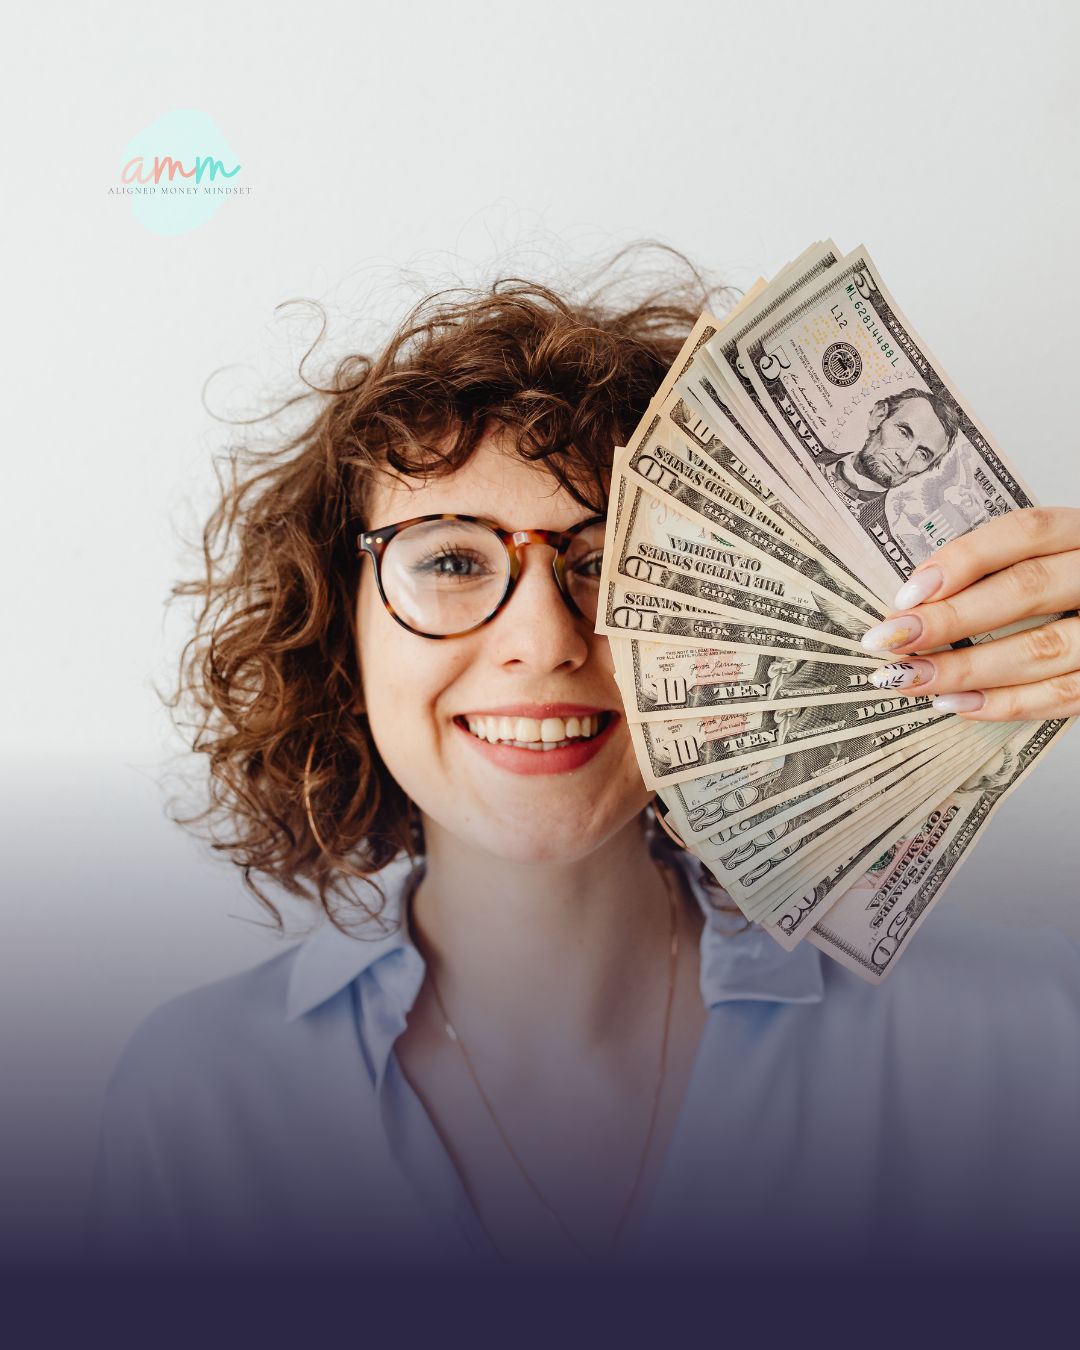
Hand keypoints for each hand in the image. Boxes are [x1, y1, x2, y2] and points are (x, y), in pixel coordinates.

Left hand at [861, 507, 1079, 719]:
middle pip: (1027, 589)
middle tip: (891, 640)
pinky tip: (957, 704)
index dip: (964, 559)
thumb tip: (917, 603)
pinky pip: (1064, 695)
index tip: (908, 593)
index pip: (1026, 531)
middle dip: (950, 619)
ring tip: (910, 678)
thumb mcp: (1046, 562)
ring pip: (1042, 648)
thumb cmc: (1068, 588)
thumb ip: (996, 572)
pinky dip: (1006, 704)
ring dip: (966, 669)